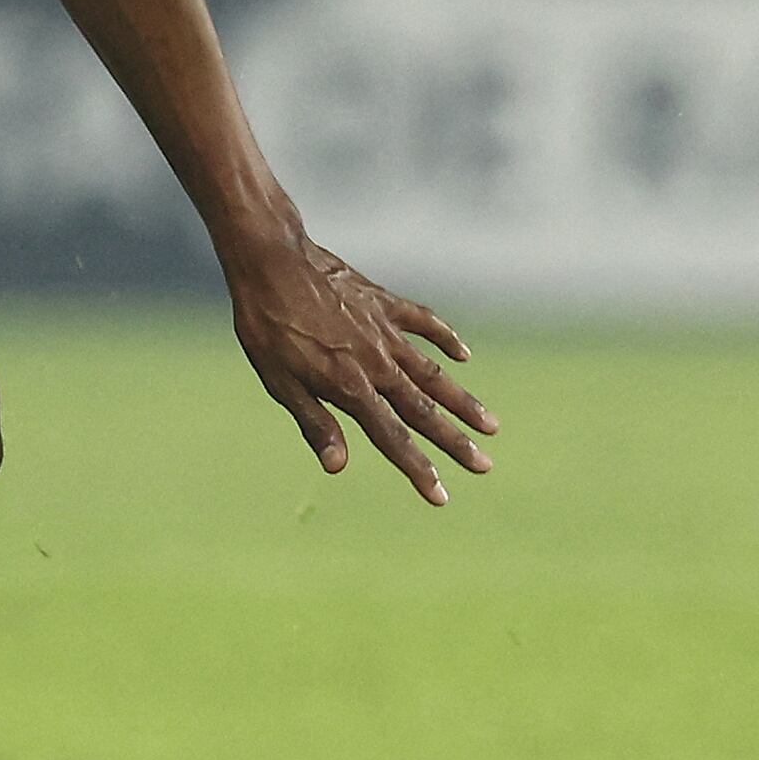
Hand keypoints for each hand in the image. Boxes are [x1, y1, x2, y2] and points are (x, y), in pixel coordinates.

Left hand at [219, 223, 495, 507]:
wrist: (272, 263)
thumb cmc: (268, 327)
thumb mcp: (280, 382)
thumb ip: (315, 423)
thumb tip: (337, 466)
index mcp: (351, 388)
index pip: (393, 439)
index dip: (418, 470)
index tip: (442, 496)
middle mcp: (378, 364)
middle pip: (425, 412)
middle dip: (455, 442)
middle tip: (485, 466)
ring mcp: (385, 332)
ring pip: (434, 373)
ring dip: (463, 401)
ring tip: (491, 425)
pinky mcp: (384, 303)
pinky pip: (424, 323)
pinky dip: (446, 338)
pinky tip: (463, 354)